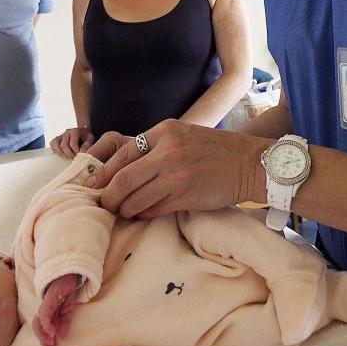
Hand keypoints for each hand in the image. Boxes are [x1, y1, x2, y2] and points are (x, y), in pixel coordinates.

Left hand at [32, 274, 81, 345]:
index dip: (45, 343)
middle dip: (44, 342)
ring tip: (51, 342)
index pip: (42, 331)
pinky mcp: (48, 299)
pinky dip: (46, 323)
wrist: (67, 274)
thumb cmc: (66, 292)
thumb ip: (65, 322)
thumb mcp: (68, 310)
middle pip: (38, 329)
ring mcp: (45, 305)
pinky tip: (52, 331)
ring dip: (44, 335)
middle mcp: (44, 311)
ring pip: (39, 323)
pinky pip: (45, 313)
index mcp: (48, 315)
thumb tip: (63, 336)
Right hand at [50, 127, 96, 158]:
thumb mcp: (91, 139)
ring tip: (67, 157)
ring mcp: (61, 135)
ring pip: (56, 144)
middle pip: (64, 146)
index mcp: (75, 131)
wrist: (83, 133)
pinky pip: (52, 144)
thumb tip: (81, 152)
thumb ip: (87, 145)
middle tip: (74, 158)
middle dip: (69, 154)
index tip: (79, 156)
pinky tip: (61, 154)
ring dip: (61, 153)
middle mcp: (67, 132)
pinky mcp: (57, 139)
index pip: (72, 144)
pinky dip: (55, 150)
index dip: (75, 152)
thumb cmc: (87, 137)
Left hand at [86, 120, 267, 219]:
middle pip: (123, 179)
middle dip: (108, 196)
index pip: (123, 152)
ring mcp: (177, 175)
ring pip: (136, 198)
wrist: (250, 164)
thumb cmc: (216, 151)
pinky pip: (154, 209)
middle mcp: (168, 151)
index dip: (104, 172)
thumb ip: (156, 147)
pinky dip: (144, 214)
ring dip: (125, 209)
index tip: (95, 184)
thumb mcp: (184, 135)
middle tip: (104, 205)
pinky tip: (143, 214)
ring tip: (123, 212)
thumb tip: (122, 168)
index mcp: (164, 131)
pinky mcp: (186, 196)